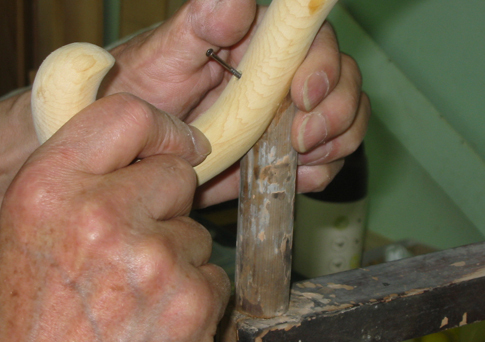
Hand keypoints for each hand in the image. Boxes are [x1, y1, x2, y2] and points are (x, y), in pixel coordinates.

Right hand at [0, 94, 229, 341]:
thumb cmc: (27, 317)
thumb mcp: (28, 226)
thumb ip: (78, 175)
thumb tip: (141, 141)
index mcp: (51, 189)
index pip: (130, 116)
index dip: (164, 129)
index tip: (181, 143)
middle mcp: (102, 217)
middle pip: (178, 174)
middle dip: (166, 202)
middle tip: (132, 242)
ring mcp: (154, 261)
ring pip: (197, 229)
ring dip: (176, 253)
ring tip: (133, 291)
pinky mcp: (192, 301)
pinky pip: (214, 272)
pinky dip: (194, 291)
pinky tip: (154, 316)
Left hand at [99, 0, 369, 207]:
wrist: (140, 147)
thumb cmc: (147, 91)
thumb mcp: (166, 55)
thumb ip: (202, 22)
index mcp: (263, 45)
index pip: (315, 43)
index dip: (323, 66)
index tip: (302, 96)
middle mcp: (283, 79)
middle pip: (342, 83)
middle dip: (336, 112)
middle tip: (302, 139)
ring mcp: (287, 119)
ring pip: (343, 123)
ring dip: (336, 143)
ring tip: (299, 157)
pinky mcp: (284, 155)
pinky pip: (323, 163)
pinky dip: (320, 171)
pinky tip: (295, 175)